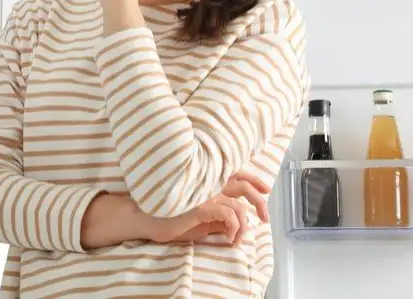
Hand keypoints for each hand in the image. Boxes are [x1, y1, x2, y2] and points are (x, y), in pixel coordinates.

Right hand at [147, 171, 272, 244]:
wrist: (147, 218)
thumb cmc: (170, 216)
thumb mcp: (200, 216)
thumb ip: (216, 213)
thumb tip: (235, 220)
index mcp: (208, 181)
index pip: (237, 174)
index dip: (254, 179)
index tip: (266, 189)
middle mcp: (208, 183)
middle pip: (244, 185)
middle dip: (259, 202)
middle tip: (265, 218)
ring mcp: (205, 193)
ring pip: (239, 207)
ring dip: (243, 227)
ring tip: (236, 239)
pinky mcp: (201, 206)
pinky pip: (229, 215)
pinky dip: (234, 228)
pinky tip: (229, 237)